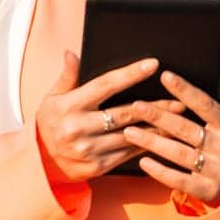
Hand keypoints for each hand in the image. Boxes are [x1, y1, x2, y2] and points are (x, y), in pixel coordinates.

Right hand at [34, 51, 185, 184]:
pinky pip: (128, 154)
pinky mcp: (98, 167)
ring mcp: (89, 150)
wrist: (40, 162)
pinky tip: (163, 138)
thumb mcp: (52, 98)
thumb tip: (73, 53)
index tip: (152, 64)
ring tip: (177, 118)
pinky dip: (147, 145)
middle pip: (125, 113)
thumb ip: (67, 76)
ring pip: (131, 135)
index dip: (130, 74)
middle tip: (178, 99)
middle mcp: (79, 128)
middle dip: (155, 106)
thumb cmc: (50, 123)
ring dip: (157, 128)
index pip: (105, 85)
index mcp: (70, 106)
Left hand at [122, 71, 219, 206]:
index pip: (206, 106)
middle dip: (159, 117)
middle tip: (136, 106)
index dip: (186, 91)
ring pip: (179, 154)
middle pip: (187, 129)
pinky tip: (142, 161)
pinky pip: (179, 180)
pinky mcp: (207, 191)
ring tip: (129, 131)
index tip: (165, 76)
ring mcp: (218, 172)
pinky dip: (160, 171)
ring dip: (152, 142)